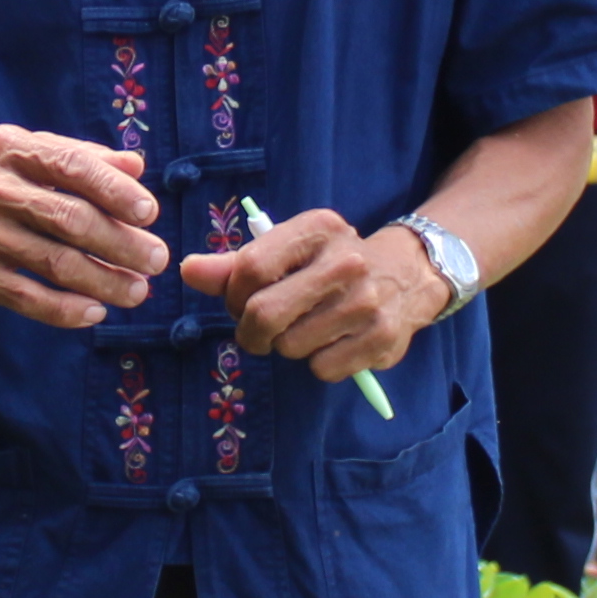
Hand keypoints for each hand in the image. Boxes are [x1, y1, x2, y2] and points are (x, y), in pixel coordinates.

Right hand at [0, 125, 163, 327]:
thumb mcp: (25, 151)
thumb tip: (136, 167)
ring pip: (51, 263)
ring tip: (137, 291)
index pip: (69, 166)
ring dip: (102, 281)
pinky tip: (94, 312)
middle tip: (156, 259)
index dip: (113, 190)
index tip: (149, 212)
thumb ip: (80, 156)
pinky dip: (63, 309)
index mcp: (10, 148)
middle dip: (119, 243)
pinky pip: (23, 297)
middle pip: (67, 219)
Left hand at [181, 207, 446, 385]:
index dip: (232, 295)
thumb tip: (188, 271)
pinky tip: (334, 341)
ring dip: (288, 346)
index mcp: (317, 228)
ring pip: (290, 347)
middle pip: (264, 314)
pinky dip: (318, 363)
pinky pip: (321, 369)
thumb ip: (236, 264)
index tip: (239, 301)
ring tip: (306, 329)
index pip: (250, 268)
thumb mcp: (289, 250)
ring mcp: (366, 302)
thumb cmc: (330, 263)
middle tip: (259, 331)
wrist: (407, 275)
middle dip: (251, 332)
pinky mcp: (380, 339)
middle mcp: (346, 262)